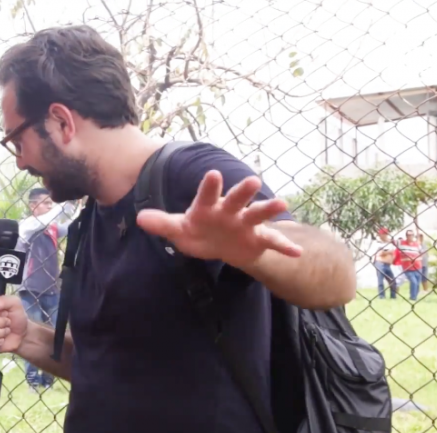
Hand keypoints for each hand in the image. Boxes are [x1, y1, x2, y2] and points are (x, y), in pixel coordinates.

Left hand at [136, 170, 301, 268]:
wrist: (221, 247)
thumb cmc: (199, 232)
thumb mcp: (179, 230)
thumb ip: (163, 224)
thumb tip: (140, 219)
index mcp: (208, 207)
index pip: (207, 195)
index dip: (210, 186)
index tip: (213, 174)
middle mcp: (230, 211)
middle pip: (237, 199)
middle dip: (243, 191)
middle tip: (254, 180)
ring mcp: (246, 224)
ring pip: (258, 215)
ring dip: (269, 209)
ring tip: (282, 204)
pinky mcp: (258, 239)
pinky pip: (272, 242)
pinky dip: (285, 246)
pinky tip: (297, 253)